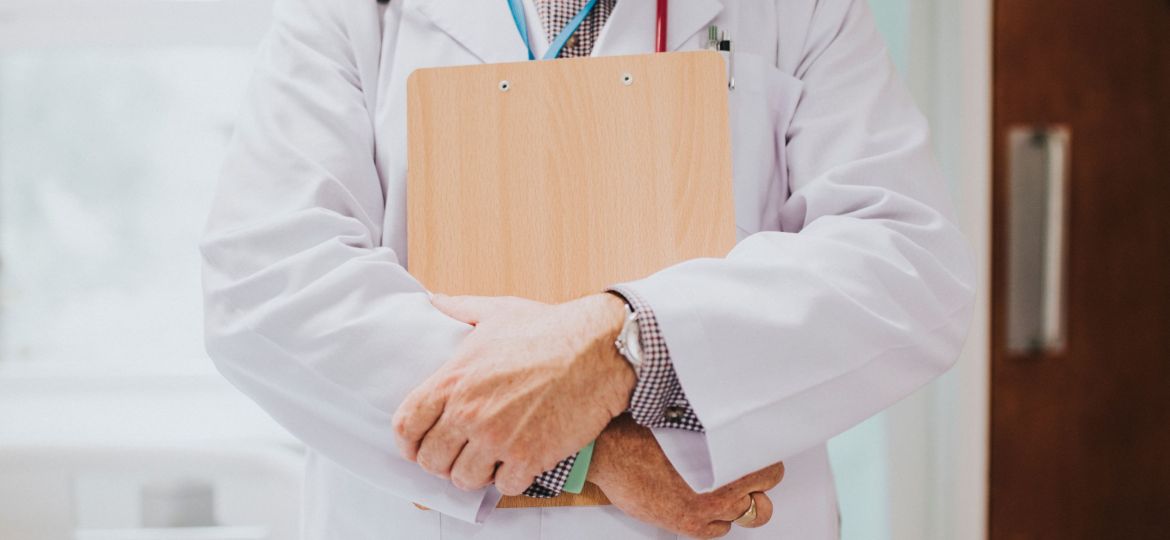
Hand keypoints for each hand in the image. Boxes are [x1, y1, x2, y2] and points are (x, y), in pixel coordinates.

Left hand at [392, 293, 635, 494]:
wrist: (600, 349)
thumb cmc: (552, 329)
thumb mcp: (497, 311)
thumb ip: (458, 309)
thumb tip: (433, 301)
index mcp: (453, 379)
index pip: (406, 425)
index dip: (408, 441)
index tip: (418, 445)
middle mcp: (469, 412)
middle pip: (431, 460)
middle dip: (442, 461)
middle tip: (458, 454)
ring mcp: (498, 438)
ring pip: (464, 479)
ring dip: (475, 473)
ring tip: (488, 460)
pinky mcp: (529, 457)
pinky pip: (504, 485)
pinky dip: (510, 478)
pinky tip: (519, 460)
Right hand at [591, 415, 783, 538]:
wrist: (609, 451)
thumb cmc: (641, 432)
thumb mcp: (687, 419)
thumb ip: (717, 430)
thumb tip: (733, 428)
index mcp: (726, 454)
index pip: (771, 467)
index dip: (763, 461)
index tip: (756, 457)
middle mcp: (722, 485)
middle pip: (764, 491)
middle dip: (755, 483)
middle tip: (742, 473)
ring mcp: (707, 508)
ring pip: (746, 514)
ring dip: (738, 502)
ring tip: (722, 489)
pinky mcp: (689, 524)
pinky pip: (719, 530)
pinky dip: (715, 519)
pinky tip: (702, 503)